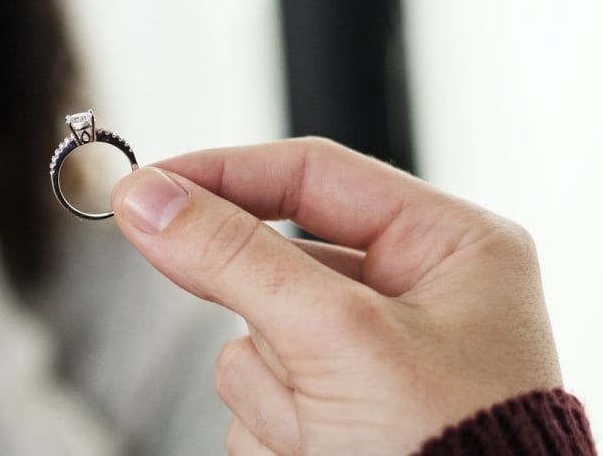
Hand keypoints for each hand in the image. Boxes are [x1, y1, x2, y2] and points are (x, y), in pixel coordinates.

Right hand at [109, 138, 561, 454]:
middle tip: (269, 337)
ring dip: (275, 395)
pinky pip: (258, 401)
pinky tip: (321, 454)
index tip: (146, 186)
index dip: (224, 175)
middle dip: (267, 322)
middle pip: (274, 265)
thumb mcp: (338, 339)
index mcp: (452, 247)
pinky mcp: (337, 419)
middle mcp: (416, 299)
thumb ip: (235, 258)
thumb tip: (148, 198)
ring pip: (254, 342)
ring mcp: (373, 365)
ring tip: (330, 432)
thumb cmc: (456, 453)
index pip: (313, 174)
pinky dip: (275, 433)